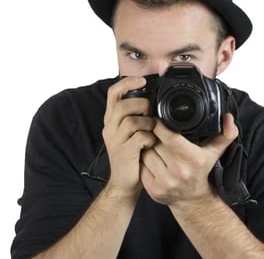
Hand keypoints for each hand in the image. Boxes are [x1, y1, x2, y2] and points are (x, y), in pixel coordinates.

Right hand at [102, 76, 157, 197]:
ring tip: (153, 130)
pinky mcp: (124, 152)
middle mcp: (110, 128)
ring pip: (131, 120)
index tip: (142, 80)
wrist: (124, 184)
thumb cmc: (133, 156)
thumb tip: (151, 100)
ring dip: (148, 122)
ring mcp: (115, 140)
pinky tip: (151, 143)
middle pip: (122, 104)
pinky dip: (149, 137)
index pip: (113, 93)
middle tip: (151, 113)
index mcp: (111, 120)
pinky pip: (139, 137)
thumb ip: (136, 116)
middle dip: (141, 104)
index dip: (127, 83)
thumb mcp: (131, 133)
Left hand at [140, 113, 237, 205]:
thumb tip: (228, 118)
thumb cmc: (201, 171)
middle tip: (154, 133)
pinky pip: (140, 167)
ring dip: (145, 147)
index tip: (157, 120)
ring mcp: (165, 182)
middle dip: (152, 135)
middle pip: (155, 143)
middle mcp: (179, 172)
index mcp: (194, 159)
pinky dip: (142, 160)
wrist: (192, 200)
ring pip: (145, 154)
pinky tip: (150, 159)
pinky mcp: (153, 190)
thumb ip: (226, 133)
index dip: (160, 126)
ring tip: (152, 146)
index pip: (170, 137)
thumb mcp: (215, 152)